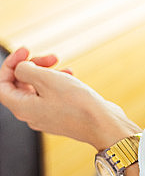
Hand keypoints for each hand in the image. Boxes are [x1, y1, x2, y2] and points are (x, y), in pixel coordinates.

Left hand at [0, 47, 138, 148]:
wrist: (103, 124)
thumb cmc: (76, 104)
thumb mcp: (47, 79)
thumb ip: (27, 70)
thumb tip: (22, 68)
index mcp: (22, 107)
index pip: (2, 85)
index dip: (10, 65)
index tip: (25, 52)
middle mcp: (30, 114)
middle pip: (20, 85)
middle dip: (32, 66)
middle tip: (50, 57)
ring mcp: (45, 116)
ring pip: (37, 89)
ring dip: (47, 73)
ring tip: (62, 65)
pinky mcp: (60, 115)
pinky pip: (51, 96)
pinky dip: (57, 83)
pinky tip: (71, 76)